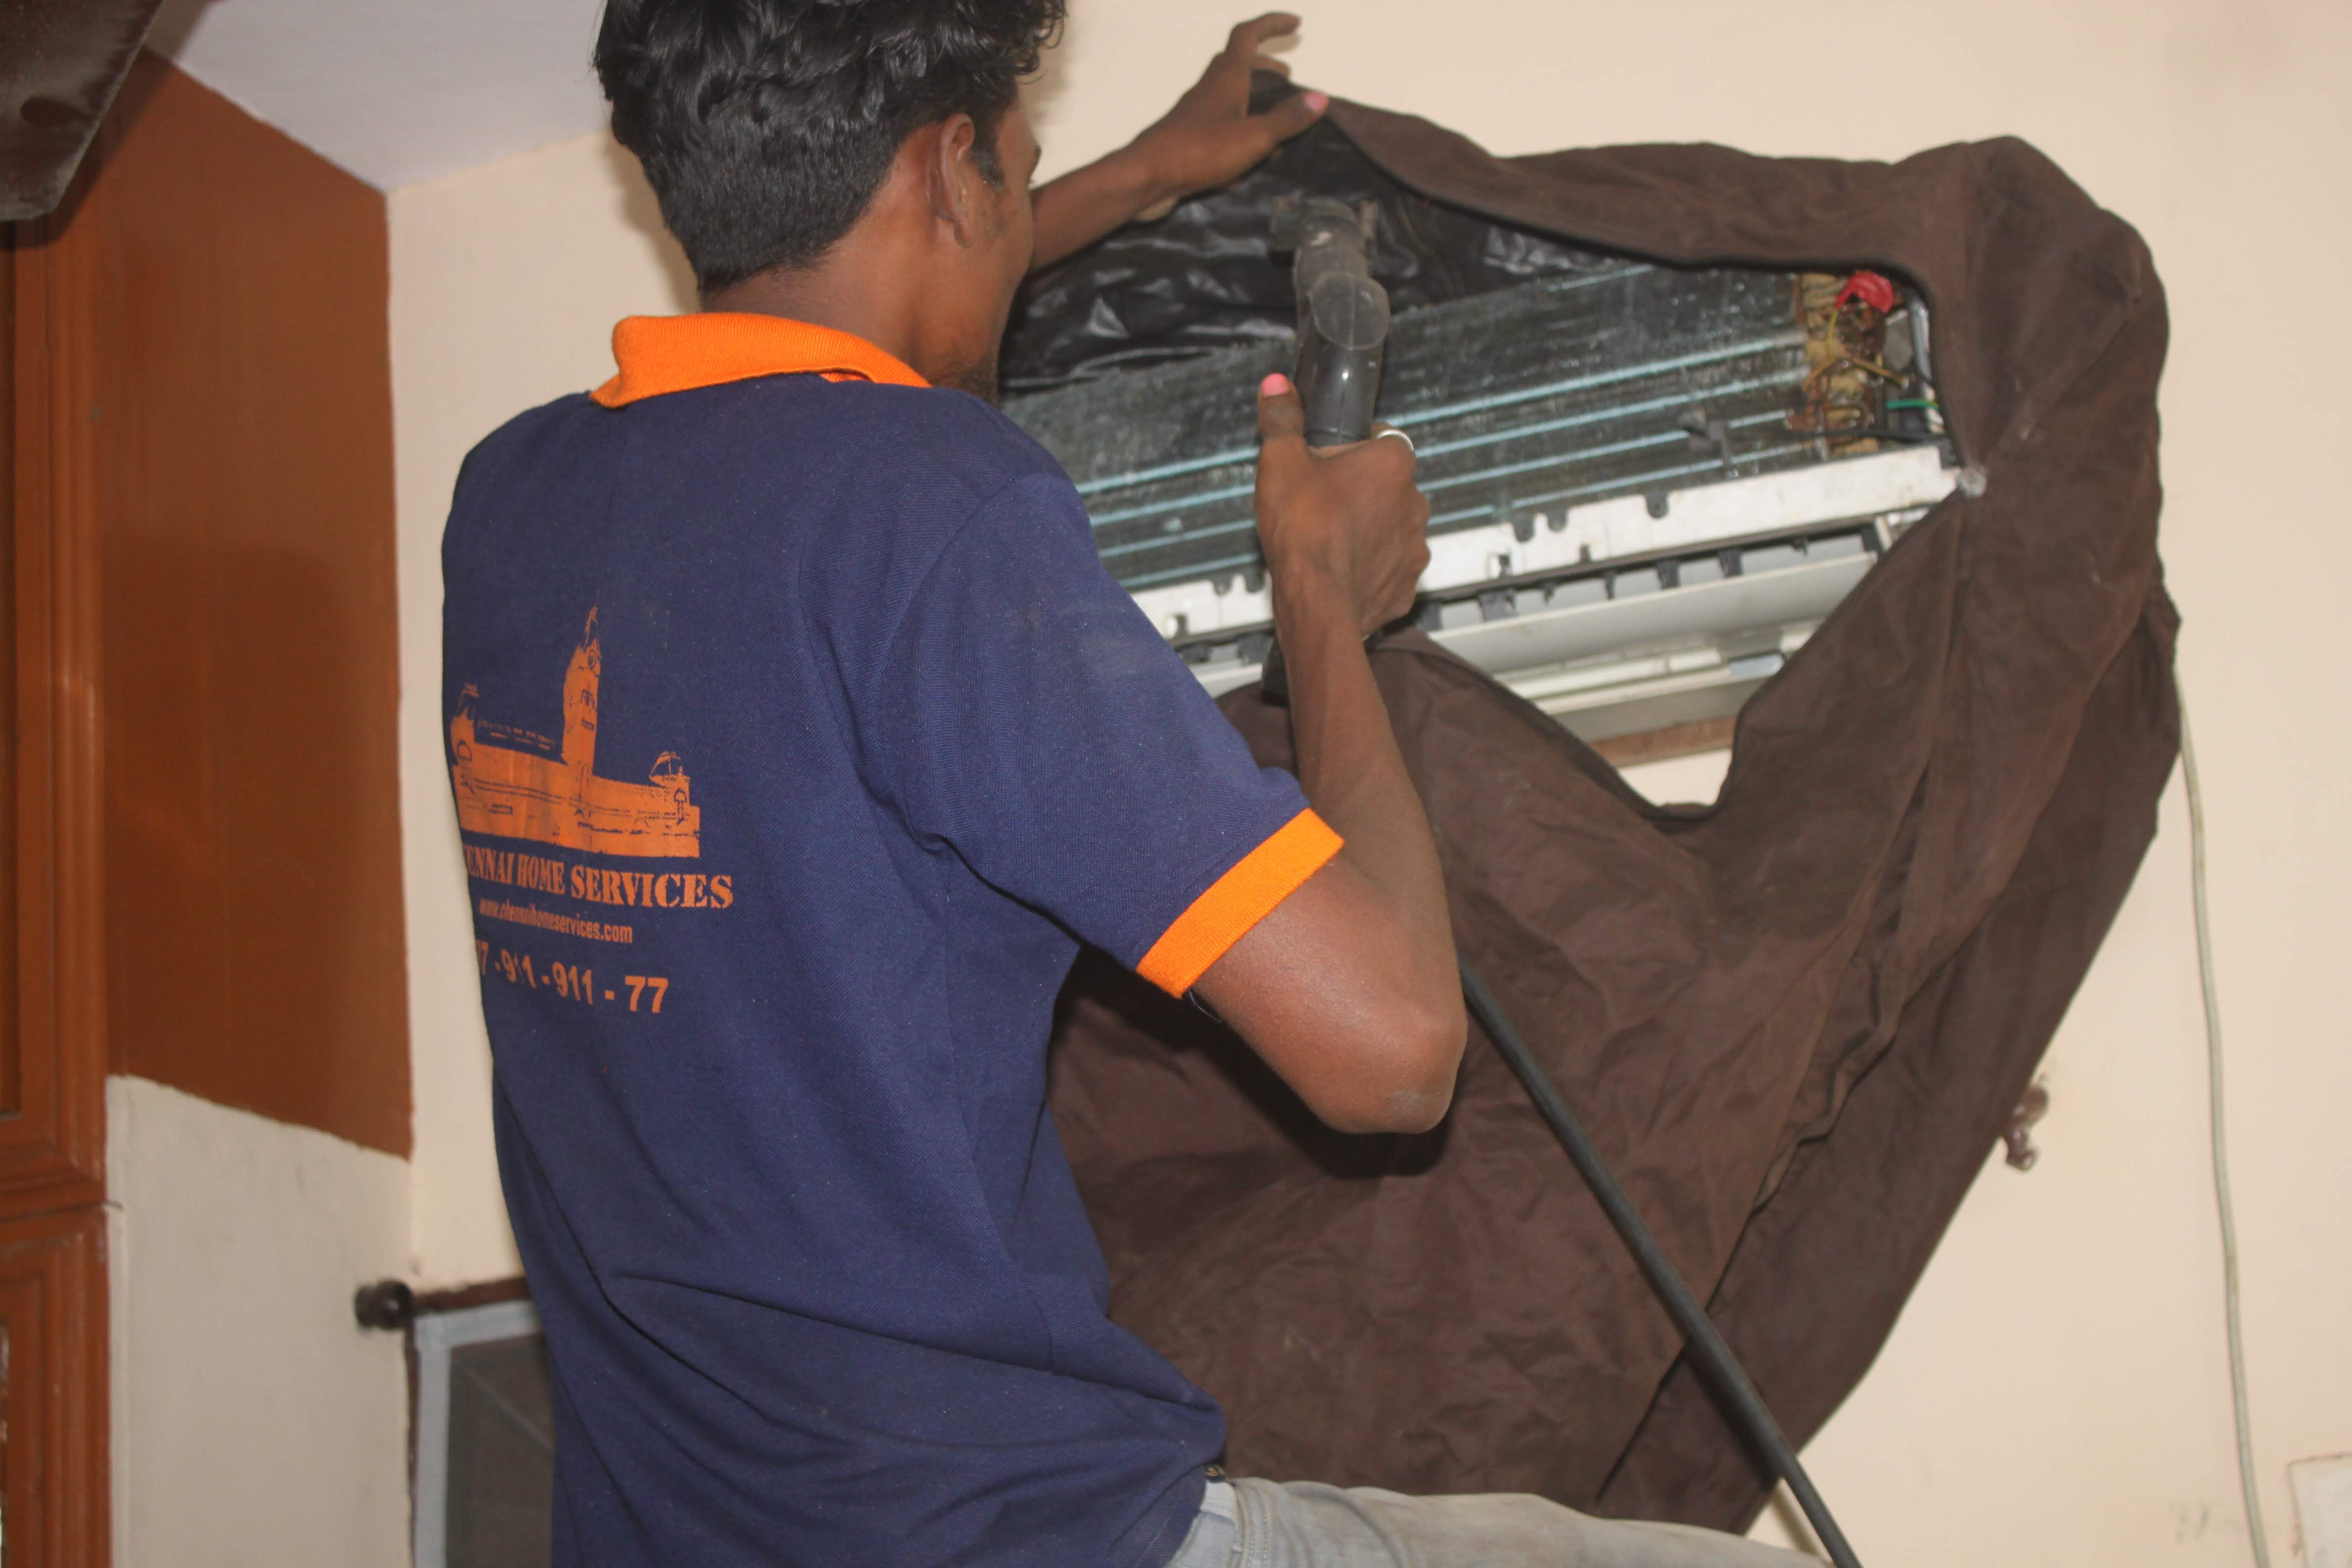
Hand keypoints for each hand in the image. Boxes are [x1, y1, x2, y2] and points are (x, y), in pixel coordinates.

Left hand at [1127, 15, 1328, 221]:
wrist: (1145, 177)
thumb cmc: (1199, 151)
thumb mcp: (1253, 137)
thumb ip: (1287, 119)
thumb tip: (1319, 98)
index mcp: (1226, 78)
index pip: (1248, 35)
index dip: (1272, 24)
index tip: (1295, 24)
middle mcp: (1209, 89)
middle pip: (1237, 64)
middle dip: (1264, 66)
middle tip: (1287, 78)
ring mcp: (1196, 114)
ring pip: (1227, 95)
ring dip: (1252, 100)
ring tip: (1275, 122)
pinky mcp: (1188, 139)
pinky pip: (1219, 126)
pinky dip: (1238, 131)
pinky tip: (1249, 158)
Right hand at [1254, 373, 1429, 636]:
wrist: (1317, 603)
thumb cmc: (1305, 532)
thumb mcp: (1280, 461)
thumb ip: (1282, 420)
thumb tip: (1277, 387)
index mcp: (1392, 463)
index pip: (1383, 439)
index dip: (1354, 447)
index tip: (1331, 458)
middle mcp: (1414, 502)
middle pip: (1388, 485)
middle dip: (1361, 491)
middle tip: (1322, 502)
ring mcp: (1413, 547)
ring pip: (1391, 527)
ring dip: (1368, 530)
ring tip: (1329, 539)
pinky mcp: (1404, 586)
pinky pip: (1387, 570)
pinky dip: (1368, 570)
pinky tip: (1339, 571)